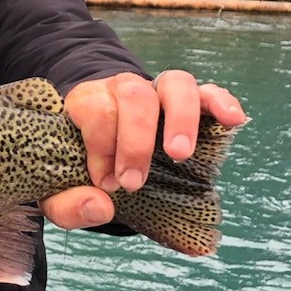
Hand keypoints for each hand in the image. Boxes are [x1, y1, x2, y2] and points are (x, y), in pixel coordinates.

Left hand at [40, 71, 245, 230]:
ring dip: (180, 118)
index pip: (95, 109)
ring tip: (179, 154)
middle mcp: (123, 89)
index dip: (101, 146)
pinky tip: (233, 120)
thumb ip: (66, 204)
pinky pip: (208, 92)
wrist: (98, 152)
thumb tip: (100, 206)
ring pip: (174, 83)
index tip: (106, 182)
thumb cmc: (76, 170)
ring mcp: (157, 92)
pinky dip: (221, 102)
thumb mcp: (57, 191)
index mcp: (87, 102)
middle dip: (135, 141)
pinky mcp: (189, 102)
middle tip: (134, 182)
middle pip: (134, 95)